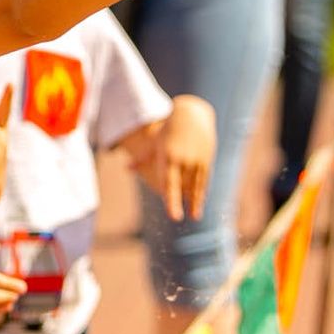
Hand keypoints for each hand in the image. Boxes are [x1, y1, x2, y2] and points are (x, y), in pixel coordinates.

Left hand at [137, 96, 215, 221]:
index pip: (169, 183)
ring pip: (196, 185)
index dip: (171, 200)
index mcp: (168, 157)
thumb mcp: (155, 142)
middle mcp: (184, 160)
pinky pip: (204, 180)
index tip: (174, 216)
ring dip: (195, 201)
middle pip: (182, 187)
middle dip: (182, 202)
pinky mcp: (207, 159)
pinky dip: (202, 191)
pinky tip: (200, 202)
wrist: (192, 114)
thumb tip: (127, 169)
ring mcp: (197, 160)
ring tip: (194, 216)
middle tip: (177, 218)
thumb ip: (143, 158)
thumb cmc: (168, 129)